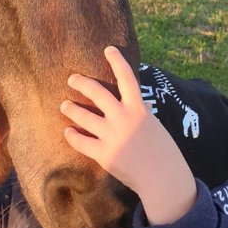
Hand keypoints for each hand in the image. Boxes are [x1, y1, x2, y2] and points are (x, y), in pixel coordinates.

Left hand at [60, 46, 196, 224]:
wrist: (162, 178)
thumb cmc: (162, 150)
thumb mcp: (154, 124)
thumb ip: (140, 111)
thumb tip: (136, 102)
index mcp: (138, 108)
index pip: (127, 77)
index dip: (117, 61)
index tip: (108, 49)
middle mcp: (123, 118)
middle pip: (96, 92)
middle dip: (81, 82)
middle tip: (72, 79)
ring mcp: (112, 135)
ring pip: (82, 116)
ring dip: (71, 109)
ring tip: (64, 105)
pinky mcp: (104, 154)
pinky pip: (80, 141)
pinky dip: (72, 135)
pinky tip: (68, 132)